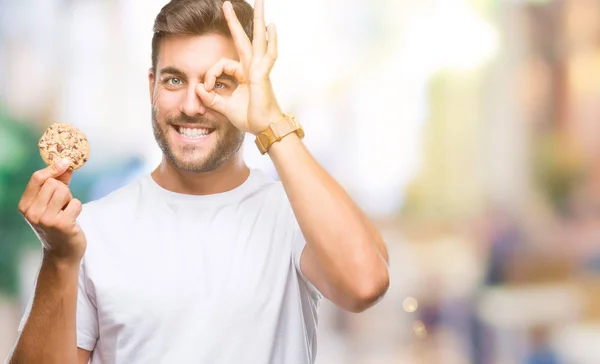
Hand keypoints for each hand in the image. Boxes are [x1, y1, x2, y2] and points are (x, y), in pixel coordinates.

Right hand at [18, 158, 85, 263]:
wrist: (62, 253)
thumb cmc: (57, 224)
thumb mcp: (51, 204)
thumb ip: (57, 183)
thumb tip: (66, 163)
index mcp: (25, 206)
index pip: (37, 178)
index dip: (53, 168)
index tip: (66, 162)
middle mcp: (32, 213)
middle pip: (53, 183)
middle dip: (63, 190)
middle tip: (63, 204)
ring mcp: (46, 219)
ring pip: (64, 191)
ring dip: (70, 199)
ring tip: (66, 212)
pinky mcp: (62, 224)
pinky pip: (75, 203)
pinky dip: (77, 208)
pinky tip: (72, 219)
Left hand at [196, 0, 282, 134]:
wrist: (263, 128)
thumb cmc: (249, 118)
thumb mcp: (224, 106)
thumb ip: (211, 98)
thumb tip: (198, 88)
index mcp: (243, 75)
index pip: (221, 64)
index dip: (209, 74)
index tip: (205, 89)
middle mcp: (252, 68)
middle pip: (243, 38)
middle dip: (234, 21)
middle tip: (227, 3)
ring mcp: (259, 69)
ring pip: (258, 39)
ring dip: (258, 20)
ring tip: (260, 2)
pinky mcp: (263, 74)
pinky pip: (268, 54)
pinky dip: (271, 40)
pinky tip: (271, 26)